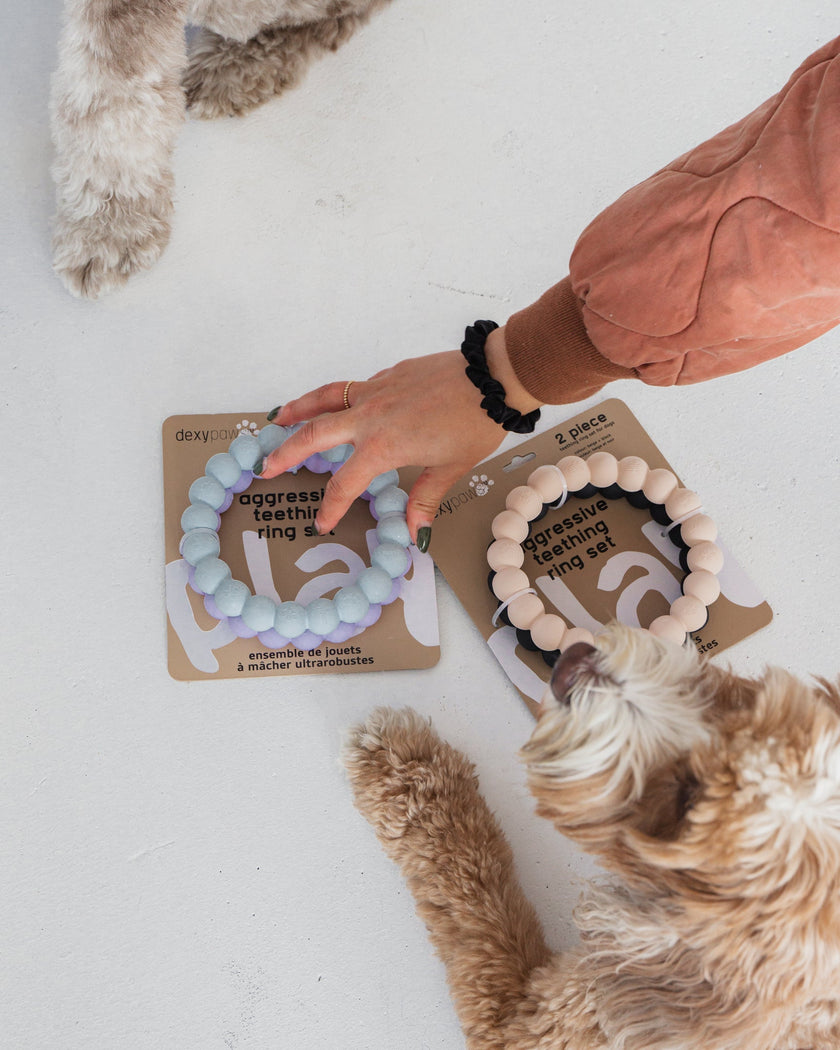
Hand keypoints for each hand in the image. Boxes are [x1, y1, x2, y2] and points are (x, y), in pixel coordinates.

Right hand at [260, 328, 540, 548]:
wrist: (492, 377)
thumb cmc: (475, 422)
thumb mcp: (450, 468)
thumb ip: (425, 499)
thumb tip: (415, 533)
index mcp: (383, 446)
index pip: (345, 484)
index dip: (331, 506)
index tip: (322, 521)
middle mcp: (370, 417)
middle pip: (314, 435)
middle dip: (286, 452)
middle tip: (265, 465)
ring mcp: (376, 391)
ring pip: (325, 399)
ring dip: (297, 410)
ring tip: (277, 418)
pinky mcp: (388, 375)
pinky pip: (351, 387)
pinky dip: (334, 397)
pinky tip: (334, 403)